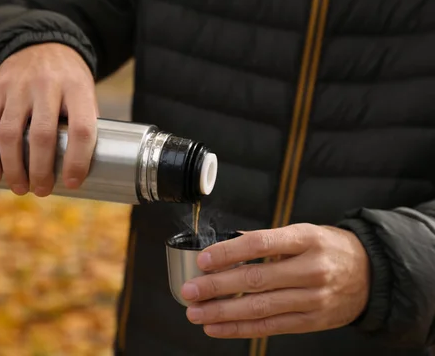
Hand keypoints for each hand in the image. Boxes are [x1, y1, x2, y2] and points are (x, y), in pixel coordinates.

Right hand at [0, 43, 98, 195]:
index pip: (81, 129)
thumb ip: (83, 127)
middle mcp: (47, 85)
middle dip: (40, 171)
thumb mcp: (85, 96)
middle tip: (42, 191)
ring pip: (10, 134)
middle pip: (42, 136)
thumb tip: (82, 173)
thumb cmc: (69, 84)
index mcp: (77, 88)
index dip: (78, 161)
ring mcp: (18, 86)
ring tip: (20, 188)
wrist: (41, 45)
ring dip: (13, 168)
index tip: (72, 184)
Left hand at [181, 223, 369, 337]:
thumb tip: (227, 245)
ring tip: (196, 312)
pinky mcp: (311, 321)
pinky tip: (217, 327)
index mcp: (305, 239)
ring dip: (222, 311)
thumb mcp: (303, 232)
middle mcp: (311, 269)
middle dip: (217, 286)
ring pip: (260, 307)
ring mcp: (313, 298)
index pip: (260, 244)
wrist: (371, 274)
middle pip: (256, 279)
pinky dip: (240, 328)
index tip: (203, 260)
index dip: (228, 252)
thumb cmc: (328, 248)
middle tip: (190, 290)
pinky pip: (270, 327)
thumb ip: (267, 240)